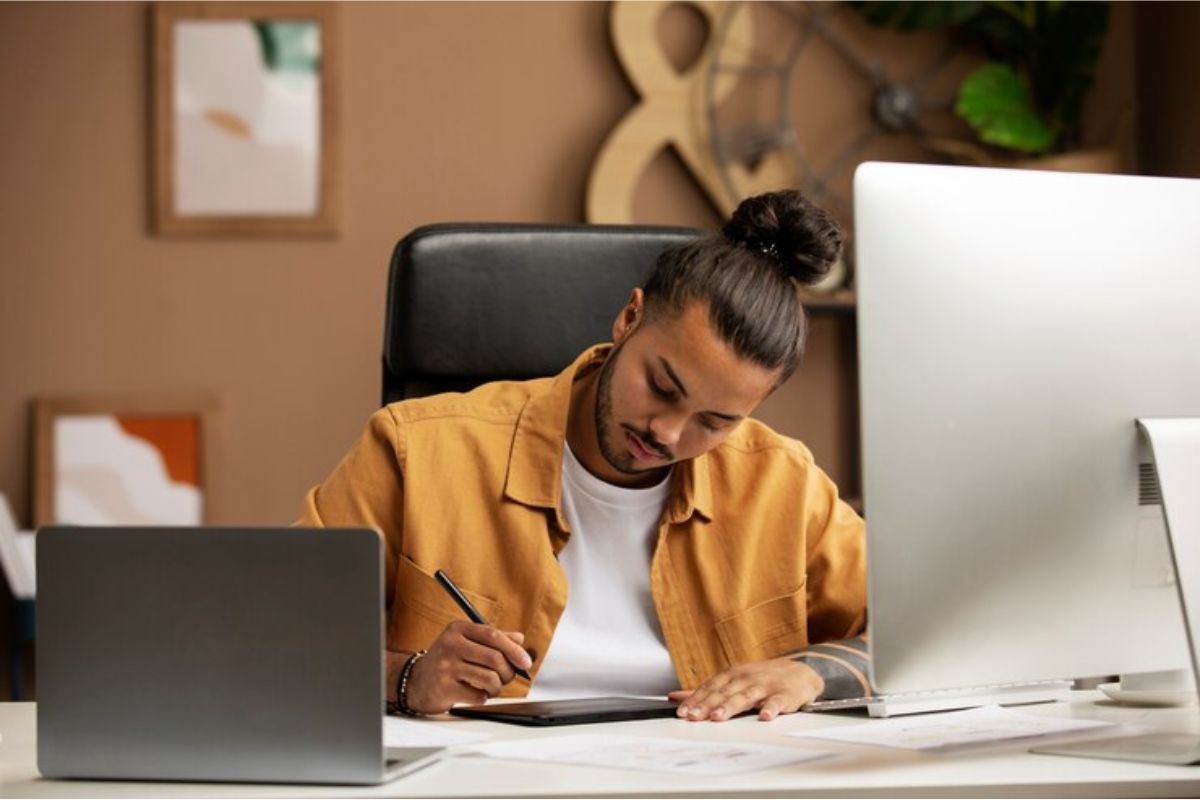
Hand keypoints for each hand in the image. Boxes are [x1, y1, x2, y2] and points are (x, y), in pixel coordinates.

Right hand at [404, 621, 531, 713]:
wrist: (415, 682)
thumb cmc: (446, 660)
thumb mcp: (466, 642)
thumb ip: (493, 639)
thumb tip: (520, 639)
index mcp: (458, 629)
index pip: (493, 635)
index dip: (514, 649)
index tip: (525, 662)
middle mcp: (451, 645)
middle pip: (494, 658)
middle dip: (507, 672)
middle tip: (506, 678)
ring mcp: (446, 667)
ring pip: (489, 678)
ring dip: (497, 687)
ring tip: (491, 688)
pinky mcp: (444, 688)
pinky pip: (478, 696)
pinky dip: (483, 697)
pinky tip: (475, 694)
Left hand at [667, 657, 823, 721]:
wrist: (800, 672)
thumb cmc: (762, 678)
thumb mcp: (732, 680)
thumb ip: (705, 690)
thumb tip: (675, 697)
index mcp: (732, 675)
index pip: (710, 687)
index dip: (695, 700)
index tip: (682, 712)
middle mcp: (746, 679)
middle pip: (724, 692)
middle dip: (707, 705)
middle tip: (694, 717)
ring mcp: (765, 686)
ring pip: (746, 696)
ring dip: (731, 706)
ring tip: (718, 717)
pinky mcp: (784, 695)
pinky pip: (777, 702)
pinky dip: (771, 709)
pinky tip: (765, 717)